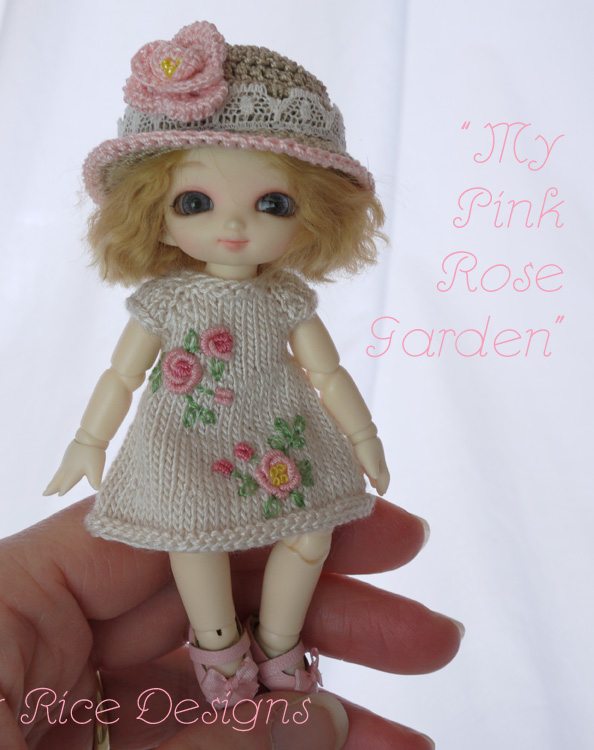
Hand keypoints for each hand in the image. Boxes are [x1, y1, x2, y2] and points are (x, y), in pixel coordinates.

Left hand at [0, 498, 460, 748]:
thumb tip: (323, 719)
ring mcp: (79, 712)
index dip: (263, 516)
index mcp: (10, 607)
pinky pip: (207, 744)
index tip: (358, 521)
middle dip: (320, 612)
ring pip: (221, 684)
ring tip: (416, 720)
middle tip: (422, 624)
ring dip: (319, 703)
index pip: (158, 530)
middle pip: (209, 601)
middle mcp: (48, 646)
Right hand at [43, 440, 105, 495]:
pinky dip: (56, 474)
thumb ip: (95, 480)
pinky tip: (58, 474)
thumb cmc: (93, 455)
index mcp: (72, 473)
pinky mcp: (68, 456)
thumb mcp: (96, 469)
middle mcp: (67, 468)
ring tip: (48, 487)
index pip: (66, 485)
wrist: (89, 438)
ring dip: (53, 481)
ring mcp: (66, 461)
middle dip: (52, 488)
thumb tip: (97, 488)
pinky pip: (60, 469)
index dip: (63, 490)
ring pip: (57, 474)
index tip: (59, 495)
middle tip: (44, 494)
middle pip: (57, 480)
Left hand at [353, 436, 389, 494]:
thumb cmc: (364, 447)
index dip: (384, 485)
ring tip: (372, 482)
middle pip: (381, 472)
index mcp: (380, 461)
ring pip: (374, 467)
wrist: (358, 429)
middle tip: (379, 489)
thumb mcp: (370, 461)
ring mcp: (371, 451)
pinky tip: (362, 469)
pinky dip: (367, 469)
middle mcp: (378, 457)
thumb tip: (376, 478)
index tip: (382, 494)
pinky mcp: (362, 448)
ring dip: (373, 476)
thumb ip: (373, 471)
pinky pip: (367, 462)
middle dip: (380, 481)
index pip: (385, 476)